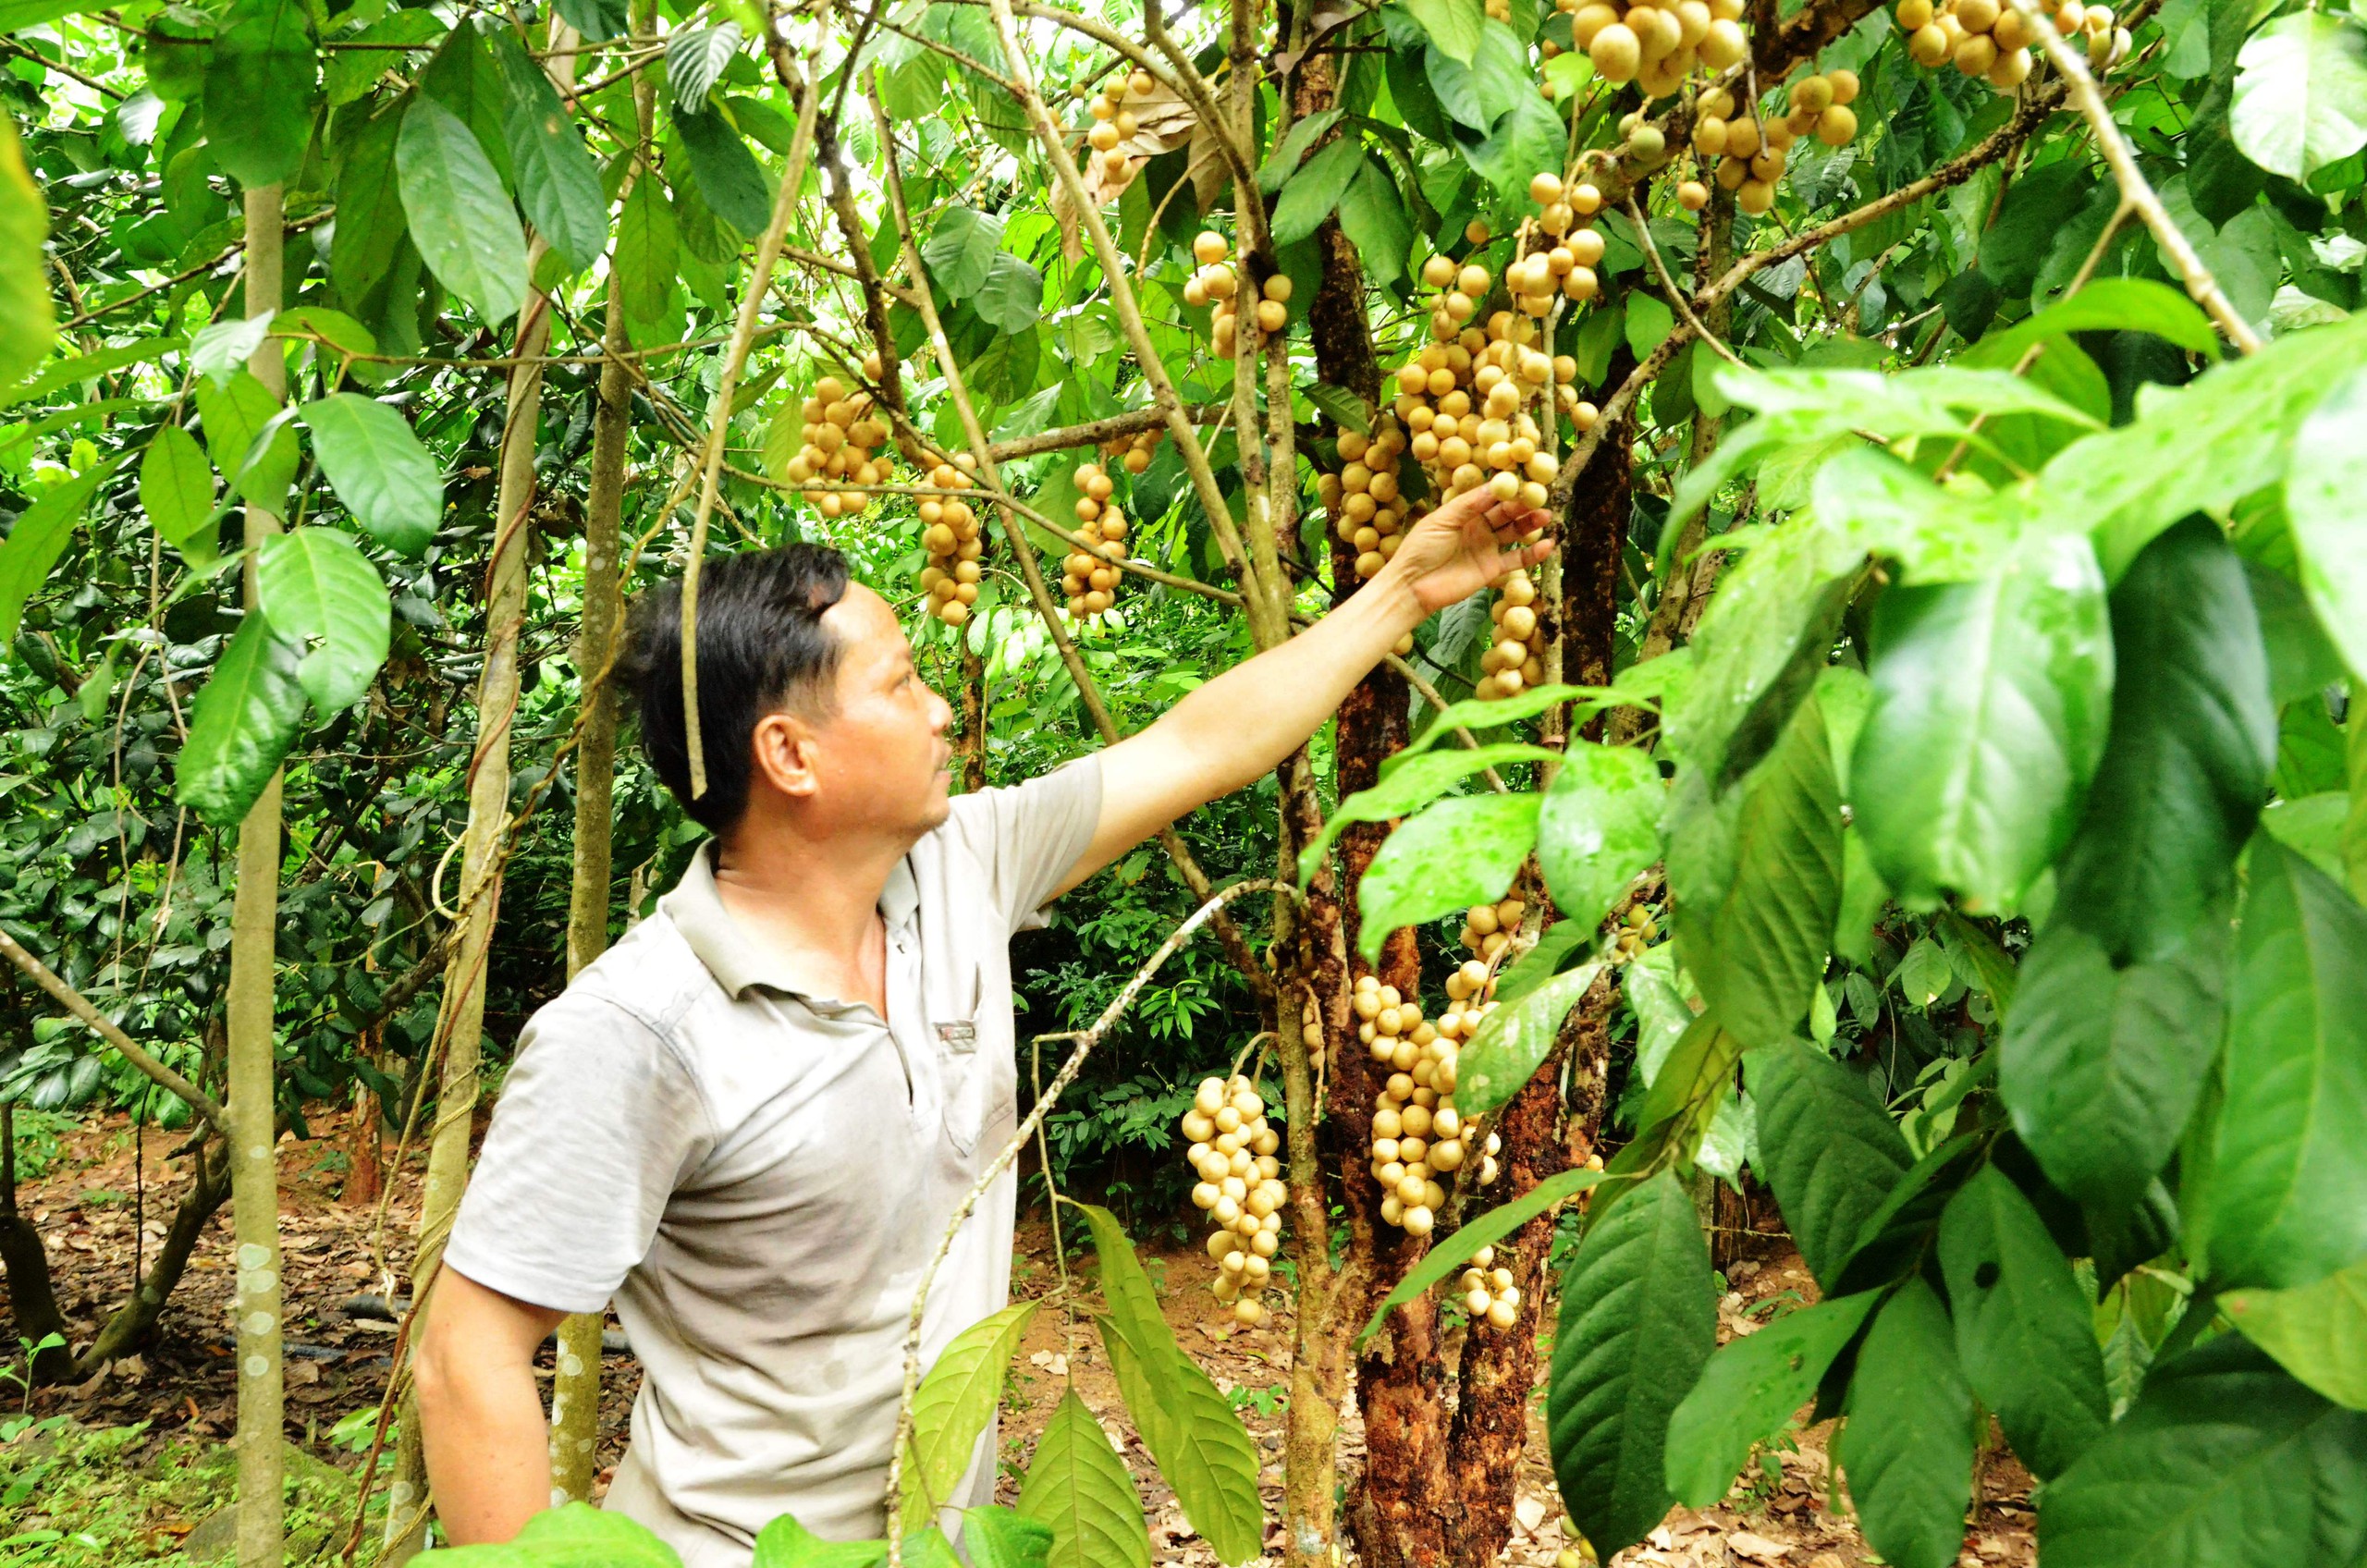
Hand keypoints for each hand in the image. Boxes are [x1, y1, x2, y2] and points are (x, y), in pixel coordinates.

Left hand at [1379, 484, 1556, 614]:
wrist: (1412, 587)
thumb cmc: (1420, 549)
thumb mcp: (1442, 520)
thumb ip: (1469, 504)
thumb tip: (1495, 485)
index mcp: (1463, 512)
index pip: (1490, 496)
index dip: (1506, 488)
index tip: (1524, 478)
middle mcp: (1478, 527)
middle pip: (1505, 512)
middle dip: (1523, 504)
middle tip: (1540, 497)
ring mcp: (1486, 547)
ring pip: (1514, 532)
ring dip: (1531, 524)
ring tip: (1546, 516)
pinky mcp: (1491, 569)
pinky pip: (1516, 559)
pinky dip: (1532, 553)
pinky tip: (1547, 545)